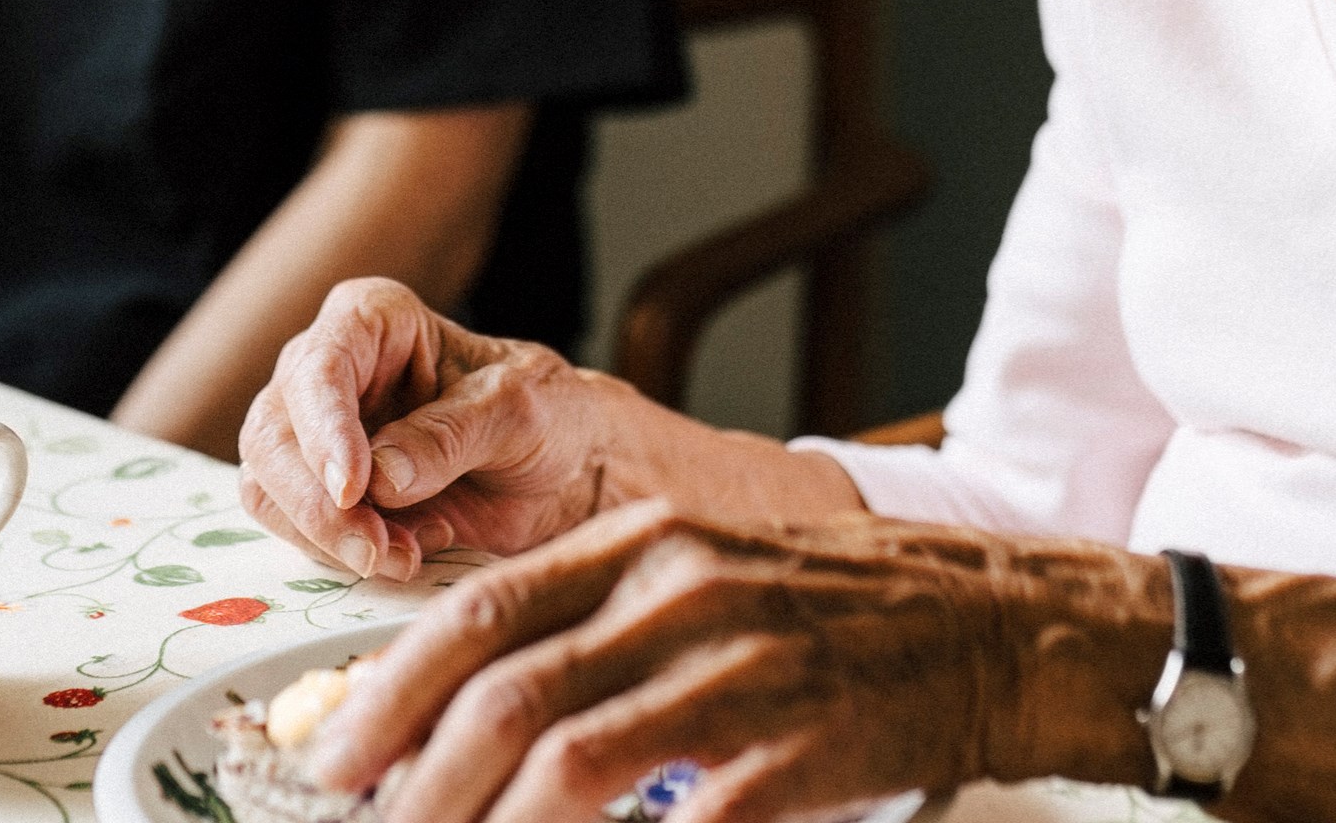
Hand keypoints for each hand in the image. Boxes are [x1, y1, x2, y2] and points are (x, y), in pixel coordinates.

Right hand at [239, 277, 622, 582]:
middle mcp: (330, 372)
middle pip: (274, 432)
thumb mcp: (521, 410)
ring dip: (326, 537)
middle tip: (376, 547)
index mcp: (375, 321)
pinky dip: (339, 554)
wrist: (566, 473)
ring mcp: (318, 435)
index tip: (353, 487)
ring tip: (405, 554)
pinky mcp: (323, 493)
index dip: (324, 426)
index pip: (320, 364)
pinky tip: (407, 551)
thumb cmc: (549, 414)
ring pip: (269, 485)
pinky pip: (294, 528)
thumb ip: (452, 434)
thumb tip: (380, 476)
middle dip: (317, 502)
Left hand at [303, 501, 1163, 822]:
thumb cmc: (838, 612)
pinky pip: (688, 819)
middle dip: (416, 782)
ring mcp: (742, 670)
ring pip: (573, 763)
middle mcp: (680, 592)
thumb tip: (471, 713)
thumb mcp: (705, 578)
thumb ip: (594, 628)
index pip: (480, 615)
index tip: (334, 760)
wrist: (1001, 624)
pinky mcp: (801, 748)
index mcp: (642, 541)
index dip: (391, 694)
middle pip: (506, 696)